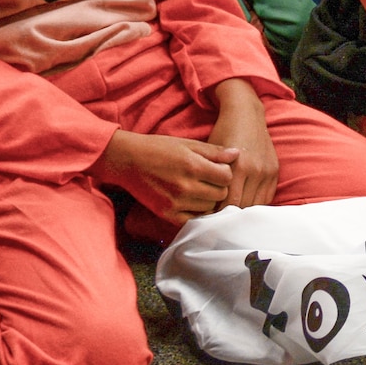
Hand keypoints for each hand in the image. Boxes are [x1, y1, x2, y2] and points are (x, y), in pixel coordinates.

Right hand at [88, 130, 236, 225]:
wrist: (128, 161)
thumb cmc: (160, 149)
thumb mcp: (188, 144)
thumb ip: (214, 151)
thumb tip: (237, 154)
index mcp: (192, 166)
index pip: (227, 177)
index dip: (226, 172)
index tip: (218, 169)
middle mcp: (185, 187)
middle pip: (221, 194)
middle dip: (219, 187)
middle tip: (210, 180)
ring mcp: (175, 203)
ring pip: (209, 208)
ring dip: (209, 201)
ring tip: (201, 190)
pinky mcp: (166, 214)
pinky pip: (193, 220)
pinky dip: (197, 213)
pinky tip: (193, 202)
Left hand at [206, 79, 277, 208]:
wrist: (246, 114)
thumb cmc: (223, 133)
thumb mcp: (211, 153)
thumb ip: (210, 178)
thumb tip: (204, 205)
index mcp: (237, 167)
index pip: (228, 204)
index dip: (218, 215)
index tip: (209, 219)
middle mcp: (255, 170)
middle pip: (243, 206)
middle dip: (230, 216)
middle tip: (218, 221)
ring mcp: (267, 171)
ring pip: (256, 204)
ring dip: (243, 211)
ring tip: (231, 216)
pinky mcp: (275, 171)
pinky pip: (266, 197)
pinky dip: (256, 204)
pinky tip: (245, 205)